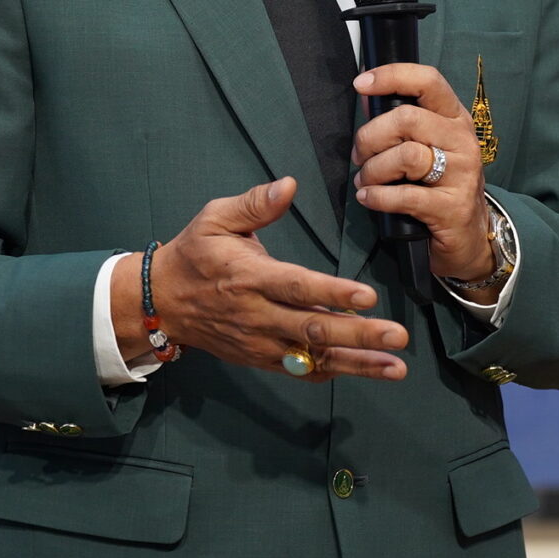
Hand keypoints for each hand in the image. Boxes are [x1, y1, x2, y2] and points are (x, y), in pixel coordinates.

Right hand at [117, 178, 408, 381]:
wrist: (160, 301)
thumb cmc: (194, 254)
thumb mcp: (214, 218)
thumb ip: (254, 203)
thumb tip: (289, 184)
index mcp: (248, 277)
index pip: (295, 288)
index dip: (332, 294)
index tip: (367, 296)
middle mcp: (256, 315)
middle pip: (313, 329)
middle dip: (360, 335)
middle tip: (398, 337)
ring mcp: (259, 343)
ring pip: (313, 357)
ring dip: (357, 364)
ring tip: (395, 367)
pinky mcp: (259, 359)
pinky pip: (300, 371)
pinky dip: (333, 372)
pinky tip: (366, 371)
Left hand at [350, 63, 494, 289]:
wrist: (469, 237)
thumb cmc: (439, 186)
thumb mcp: (427, 147)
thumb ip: (399, 122)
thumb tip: (366, 96)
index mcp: (455, 119)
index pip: (428, 81)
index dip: (392, 76)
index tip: (361, 83)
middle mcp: (463, 141)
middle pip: (407, 119)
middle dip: (370, 137)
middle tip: (359, 156)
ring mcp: (462, 174)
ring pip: (406, 156)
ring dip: (373, 170)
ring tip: (365, 181)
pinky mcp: (453, 207)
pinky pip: (405, 195)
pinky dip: (377, 197)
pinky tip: (368, 199)